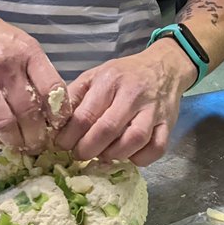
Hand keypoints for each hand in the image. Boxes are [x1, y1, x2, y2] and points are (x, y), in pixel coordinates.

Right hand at [0, 3, 69, 153]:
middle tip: (38, 145)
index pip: (53, 89)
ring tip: (20, 146)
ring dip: (15, 142)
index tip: (59, 127)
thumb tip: (54, 107)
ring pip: (4, 124)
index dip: (59, 114)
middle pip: (29, 112)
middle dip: (37, 136)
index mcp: (28, 53)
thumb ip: (38, 71)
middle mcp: (6, 66)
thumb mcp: (24, 44)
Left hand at [54, 41, 194, 165]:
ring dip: (114, 155)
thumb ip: (75, 96)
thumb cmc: (124, 74)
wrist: (164, 66)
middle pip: (107, 130)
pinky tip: (129, 155)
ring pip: (134, 141)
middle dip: (88, 150)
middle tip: (80, 154)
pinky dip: (141, 158)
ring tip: (103, 155)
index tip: (62, 145)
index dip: (69, 137)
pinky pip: (156, 148)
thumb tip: (54, 123)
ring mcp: (154, 109)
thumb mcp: (96, 75)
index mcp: (110, 80)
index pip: (85, 115)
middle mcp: (133, 94)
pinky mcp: (168, 123)